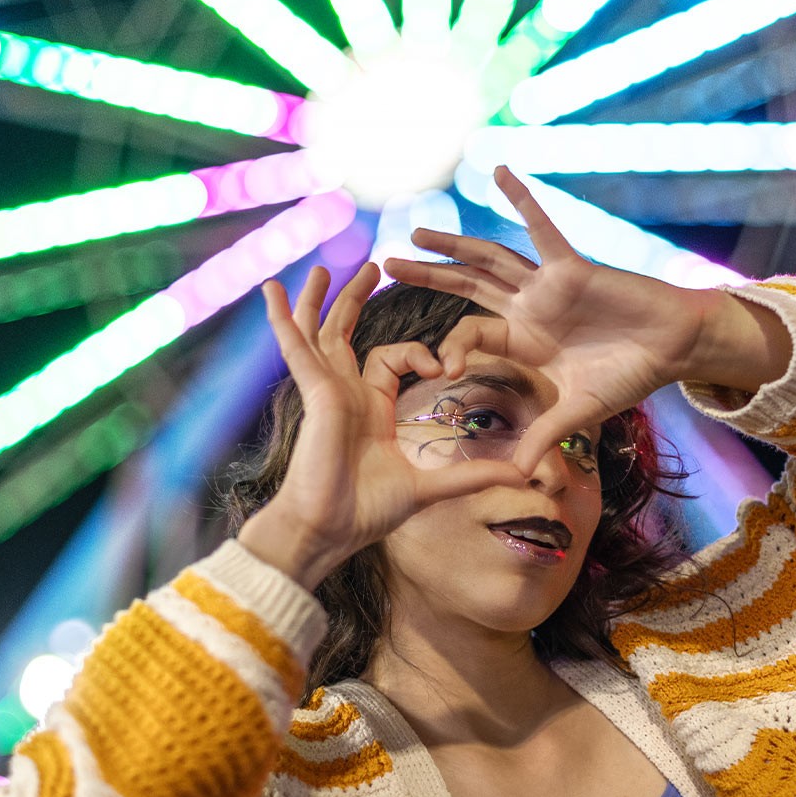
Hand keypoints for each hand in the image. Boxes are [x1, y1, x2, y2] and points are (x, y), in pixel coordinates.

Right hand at [238, 263, 523, 587]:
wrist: (331, 529)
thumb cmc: (368, 512)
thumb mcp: (431, 487)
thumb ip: (474, 475)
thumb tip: (522, 478)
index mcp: (370, 409)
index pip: (391, 360)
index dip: (420, 353)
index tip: (444, 366)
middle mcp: (346, 395)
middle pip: (348, 335)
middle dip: (358, 299)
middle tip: (373, 267)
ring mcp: (326, 391)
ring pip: (321, 332)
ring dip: (322, 299)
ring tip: (321, 267)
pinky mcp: (315, 393)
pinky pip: (297, 348)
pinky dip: (283, 319)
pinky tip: (272, 289)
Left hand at [383, 167, 789, 473]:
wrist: (673, 348)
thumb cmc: (630, 375)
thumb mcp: (578, 411)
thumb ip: (543, 436)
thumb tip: (514, 474)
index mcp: (524, 340)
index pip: (472, 336)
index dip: (453, 349)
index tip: (442, 369)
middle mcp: (528, 307)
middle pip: (467, 287)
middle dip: (428, 276)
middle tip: (385, 264)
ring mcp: (547, 285)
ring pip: (491, 258)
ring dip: (455, 244)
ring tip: (419, 230)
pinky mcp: (571, 267)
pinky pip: (542, 229)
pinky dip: (523, 201)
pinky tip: (498, 173)